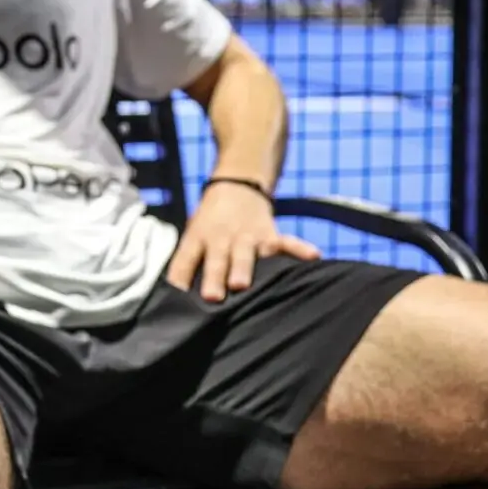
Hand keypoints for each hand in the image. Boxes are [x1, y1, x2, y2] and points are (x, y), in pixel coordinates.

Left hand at [165, 180, 319, 301]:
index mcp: (199, 239)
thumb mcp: (192, 238)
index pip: (185, 259)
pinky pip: (287, 242)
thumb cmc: (210, 223)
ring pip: (247, 253)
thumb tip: (174, 301)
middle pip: (217, 259)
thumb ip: (187, 266)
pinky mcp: (271, 234)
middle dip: (215, 276)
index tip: (178, 297)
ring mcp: (248, 236)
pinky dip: (300, 248)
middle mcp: (222, 238)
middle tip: (213, 297)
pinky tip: (313, 256)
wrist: (236, 187)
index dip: (180, 277)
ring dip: (245, 266)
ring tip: (242, 283)